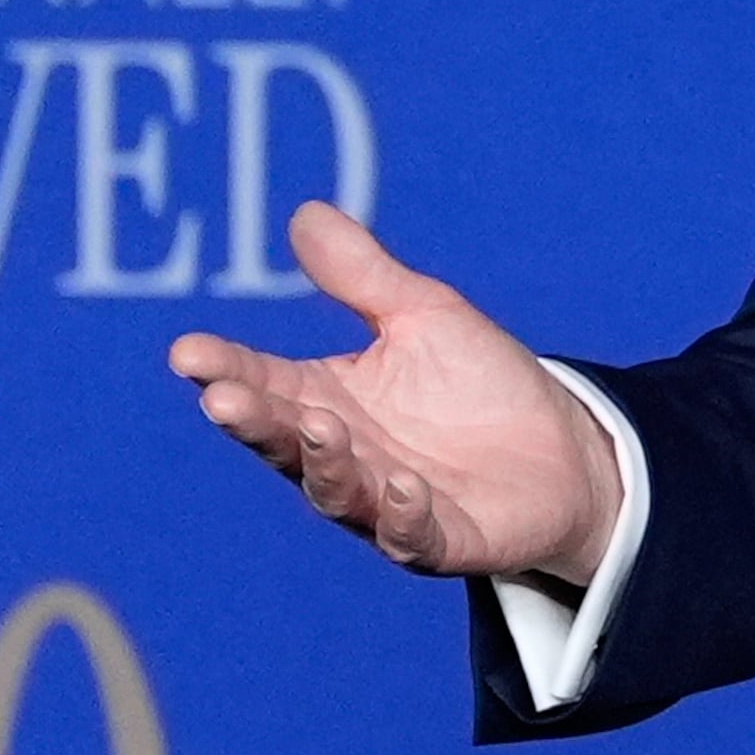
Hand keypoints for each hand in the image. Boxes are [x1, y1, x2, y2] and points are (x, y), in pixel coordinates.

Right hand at [169, 203, 623, 586]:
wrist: (566, 450)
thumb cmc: (481, 382)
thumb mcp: (425, 315)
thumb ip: (364, 275)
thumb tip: (306, 212)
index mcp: (328, 399)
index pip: (264, 382)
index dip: (226, 368)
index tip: (187, 350)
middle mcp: (346, 457)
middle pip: (285, 441)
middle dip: (255, 421)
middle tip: (223, 397)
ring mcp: (387, 505)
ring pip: (338, 491)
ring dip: (324, 463)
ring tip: (319, 424)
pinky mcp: (443, 541)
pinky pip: (414, 537)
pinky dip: (404, 516)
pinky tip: (406, 487)